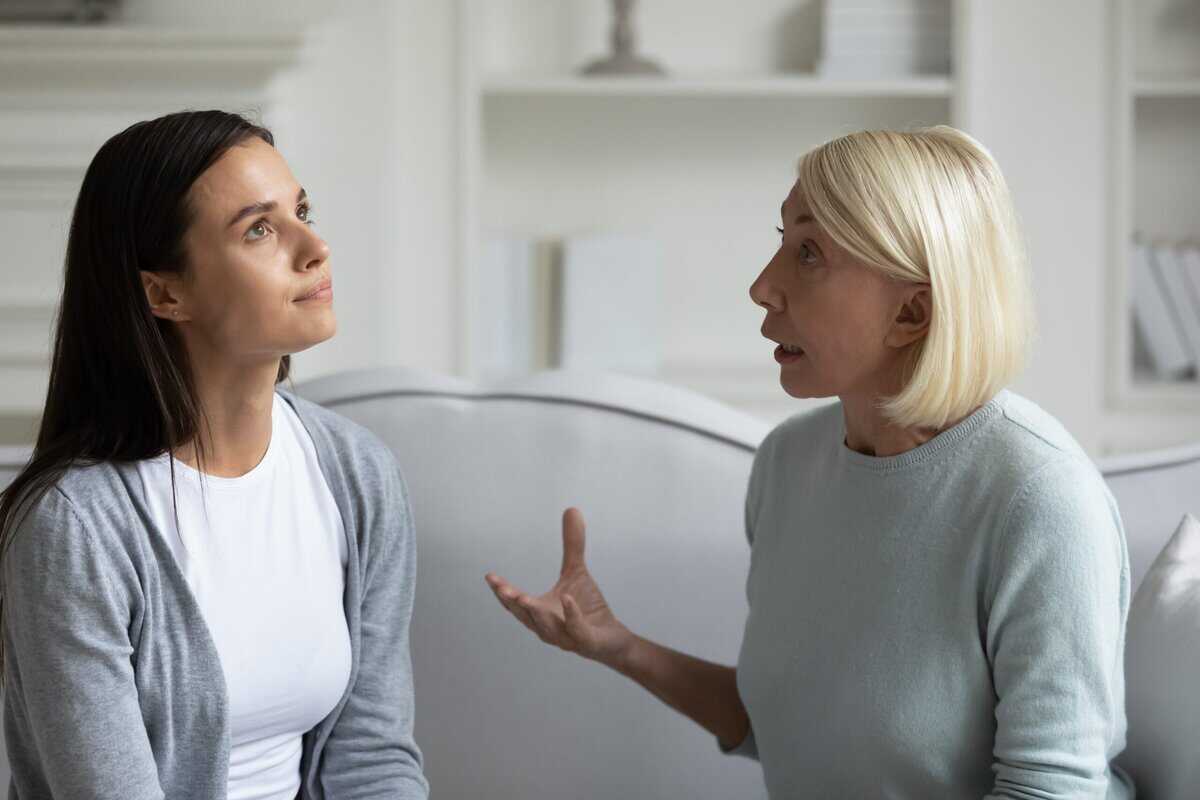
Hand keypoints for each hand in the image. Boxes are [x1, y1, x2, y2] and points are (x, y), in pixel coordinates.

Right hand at [485, 507, 633, 667]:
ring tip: (525, 598)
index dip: (502, 591)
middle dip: (512, 602)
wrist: (611, 638)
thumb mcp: (577, 571)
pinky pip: (576, 628)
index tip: (489, 576)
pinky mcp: (586, 641)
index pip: (515, 603)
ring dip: (535, 613)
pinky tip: (567, 598)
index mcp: (539, 612)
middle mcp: (547, 627)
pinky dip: (570, 615)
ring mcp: (565, 637)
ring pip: (546, 627)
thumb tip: (571, 509)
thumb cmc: (587, 607)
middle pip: (525, 616)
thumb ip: (572, 545)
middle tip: (501, 588)